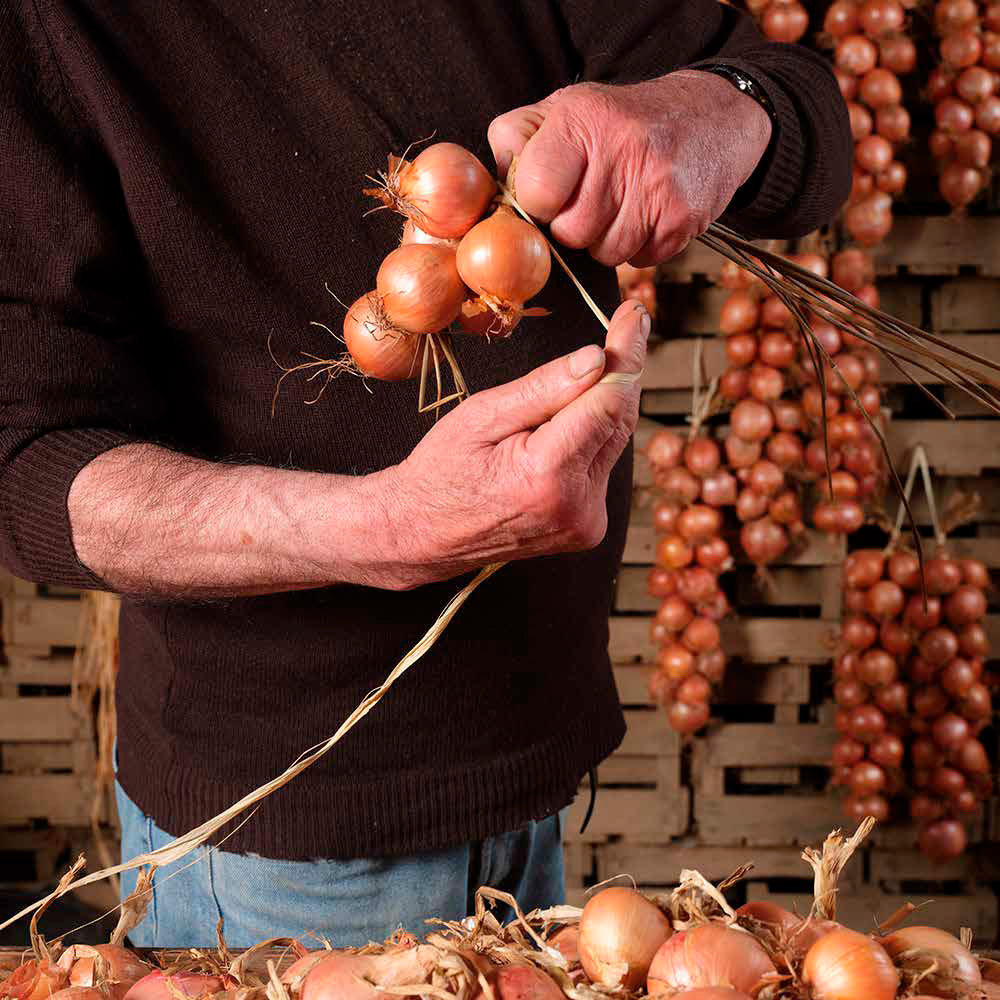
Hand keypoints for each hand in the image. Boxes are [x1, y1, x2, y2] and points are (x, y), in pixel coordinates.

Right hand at [375, 300, 647, 588]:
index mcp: (546, 475)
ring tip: (576, 381)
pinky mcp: (587, 528)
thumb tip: (597, 358)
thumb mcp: (480, 416)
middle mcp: (576, 504)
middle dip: (623, 369)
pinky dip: (592, 437)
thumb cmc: (441, 471)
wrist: (424, 534)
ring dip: (605, 404)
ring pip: (615, 442)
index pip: (608, 400)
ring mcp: (585, 523)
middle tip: (627, 323)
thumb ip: (542, 388)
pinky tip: (563, 428)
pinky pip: (602, 466)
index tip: (633, 315)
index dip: (627, 352)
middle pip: (620, 419)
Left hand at [488, 71, 771, 266]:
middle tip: (590, 201)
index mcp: (581, 119)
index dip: (539, 204)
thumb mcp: (565, 109)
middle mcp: (622, 150)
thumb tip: (494, 189)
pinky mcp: (683, 219)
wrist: (712, 119)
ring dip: (605, 241)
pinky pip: (639, 261)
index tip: (551, 195)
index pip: (536, 193)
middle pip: (571, 233)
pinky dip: (638, 247)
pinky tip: (646, 215)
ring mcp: (657, 188)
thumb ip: (516, 141)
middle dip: (574, 227)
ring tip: (620, 205)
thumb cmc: (621, 121)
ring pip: (605, 254)